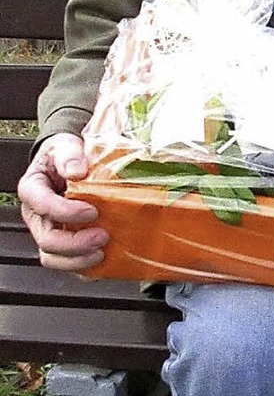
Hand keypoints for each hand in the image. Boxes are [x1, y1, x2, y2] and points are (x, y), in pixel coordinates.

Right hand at [17, 132, 108, 270]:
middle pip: (47, 240)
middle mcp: (36, 215)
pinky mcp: (62, 240)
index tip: (91, 210)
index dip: (66, 212)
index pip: (42, 205)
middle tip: (102, 236)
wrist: (68, 161)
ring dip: (78, 260)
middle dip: (75, 243)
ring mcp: (48, 230)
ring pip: (53, 257)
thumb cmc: (63, 154)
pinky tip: (103, 260)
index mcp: (33, 190)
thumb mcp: (64, 145)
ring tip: (101, 252)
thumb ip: (69, 155)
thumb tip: (78, 171)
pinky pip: (67, 261)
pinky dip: (83, 266)